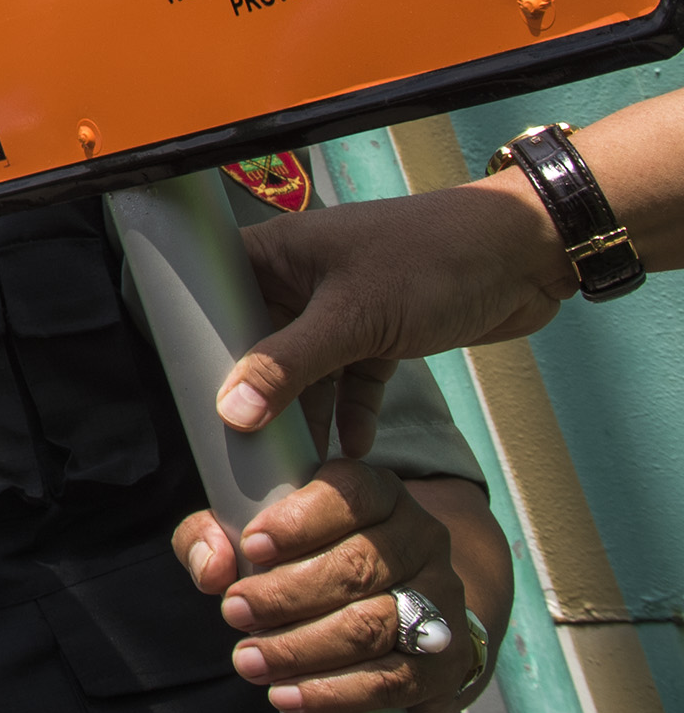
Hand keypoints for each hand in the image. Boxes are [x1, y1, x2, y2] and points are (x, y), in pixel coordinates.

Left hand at [170, 461, 483, 712]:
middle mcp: (420, 538)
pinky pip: (394, 680)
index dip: (299, 520)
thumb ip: (214, 538)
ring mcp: (442, 598)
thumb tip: (211, 568)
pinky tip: (290, 697)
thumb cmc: (306, 562)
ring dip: (303, 648)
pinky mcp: (449, 660)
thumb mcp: (255, 537)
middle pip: (356, 566)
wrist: (396, 616)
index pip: (349, 493)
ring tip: (250, 661)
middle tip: (234, 612)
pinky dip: (337, 692)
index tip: (251, 546)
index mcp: (379, 494)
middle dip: (286, 594)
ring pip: (374, 625)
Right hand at [221, 178, 570, 453]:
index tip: (185, 392)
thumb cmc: (434, 259)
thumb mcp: (353, 317)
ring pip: (306, 368)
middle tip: (239, 443)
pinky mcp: (381, 332)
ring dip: (305, 411)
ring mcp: (342, 307)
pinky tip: (354, 447)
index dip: (194, 338)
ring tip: (296, 459)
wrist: (526, 255)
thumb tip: (232, 412)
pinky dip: (353, 411)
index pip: (213, 293)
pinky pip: (352, 379)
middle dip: (252, 392)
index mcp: (278, 253)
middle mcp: (301, 278)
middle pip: (257, 342)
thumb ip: (290, 366)